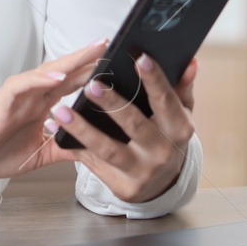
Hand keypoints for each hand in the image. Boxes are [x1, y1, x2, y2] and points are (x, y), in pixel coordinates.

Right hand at [0, 40, 105, 184]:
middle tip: (114, 43)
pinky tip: (58, 76)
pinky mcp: (0, 104)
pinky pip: (21, 86)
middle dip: (89, 59)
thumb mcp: (37, 155)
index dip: (93, 73)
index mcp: (39, 107)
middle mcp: (30, 97)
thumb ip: (62, 148)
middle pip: (64, 72)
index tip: (119, 65)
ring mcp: (16, 98)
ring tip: (94, 51)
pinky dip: (40, 80)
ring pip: (47, 73)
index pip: (71, 85)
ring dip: (71, 61)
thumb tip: (93, 151)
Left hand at [47, 55, 197, 202]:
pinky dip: (74, 147)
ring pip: (108, 149)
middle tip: (91, 85)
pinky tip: (57, 132)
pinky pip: (93, 164)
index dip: (154, 80)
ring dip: (82, 129)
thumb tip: (189, 63)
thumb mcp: (179, 114)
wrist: (162, 184)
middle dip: (112, 105)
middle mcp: (162, 152)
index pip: (166, 101)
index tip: (140, 58)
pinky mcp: (122, 186)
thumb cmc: (167, 138)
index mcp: (179, 129)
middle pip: (135, 125)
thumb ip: (181, 87)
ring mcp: (141, 172)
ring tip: (61, 110)